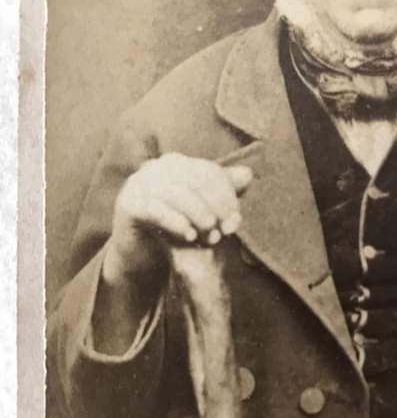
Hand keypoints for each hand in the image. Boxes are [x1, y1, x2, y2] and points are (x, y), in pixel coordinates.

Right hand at [104, 153, 252, 284]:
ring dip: (198, 215)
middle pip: (194, 180)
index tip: (235, 220)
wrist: (140, 253)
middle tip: (224, 231)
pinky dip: (175, 221)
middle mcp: (157, 168)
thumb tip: (248, 174)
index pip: (209, 172)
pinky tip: (189, 235)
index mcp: (177, 164)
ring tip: (210, 235)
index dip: (226, 196)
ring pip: (176, 192)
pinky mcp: (128, 204)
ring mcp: (139, 184)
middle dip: (214, 206)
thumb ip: (223, 193)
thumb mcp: (201, 211)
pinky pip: (154, 208)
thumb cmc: (174, 228)